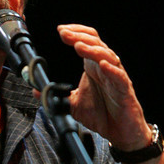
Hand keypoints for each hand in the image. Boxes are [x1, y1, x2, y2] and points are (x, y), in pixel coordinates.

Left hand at [57, 24, 152, 150]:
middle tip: (64, 34)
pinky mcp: (124, 90)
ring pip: (107, 56)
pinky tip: (103, 65)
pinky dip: (111, 70)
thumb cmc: (102, 115)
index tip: (60, 30)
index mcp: (93, 67)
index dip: (75, 33)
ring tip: (79, 46)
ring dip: (93, 50)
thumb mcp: (73, 105)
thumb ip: (58, 97)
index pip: (87, 41)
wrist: (120, 132)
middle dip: (79, 37)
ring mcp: (116, 78)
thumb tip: (38, 91)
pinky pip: (119, 77)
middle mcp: (105, 68)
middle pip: (95, 44)